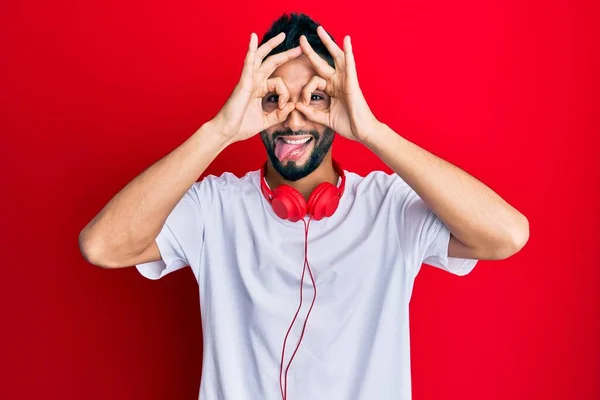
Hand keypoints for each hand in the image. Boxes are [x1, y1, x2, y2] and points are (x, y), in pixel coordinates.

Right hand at [211, 32, 302, 143]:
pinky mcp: (243, 82)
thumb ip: (279, 115)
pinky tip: (253, 38)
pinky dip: (251, 49)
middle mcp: (254, 82)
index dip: (286, 94)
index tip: (284, 107)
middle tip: (300, 47)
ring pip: (261, 57)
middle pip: (271, 62)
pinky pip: (248, 63)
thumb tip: (292, 106)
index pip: (278, 83)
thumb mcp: (266, 121)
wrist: (226, 132)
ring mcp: (248, 80)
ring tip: (282, 36)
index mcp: (259, 90)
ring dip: (271, 45)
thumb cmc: (241, 126)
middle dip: (286, 54)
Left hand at [294, 26, 380, 142]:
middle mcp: (338, 82)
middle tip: (301, 39)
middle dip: (312, 51)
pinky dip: (348, 52)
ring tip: (320, 30)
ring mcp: (346, 80)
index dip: (306, 90)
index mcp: (332, 89)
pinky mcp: (352, 83)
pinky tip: (347, 40)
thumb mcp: (325, 118)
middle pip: (323, 62)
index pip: (314, 81)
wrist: (362, 132)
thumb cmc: (348, 125)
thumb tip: (296, 105)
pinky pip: (350, 65)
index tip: (303, 103)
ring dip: (328, 43)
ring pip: (336, 57)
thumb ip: (311, 112)